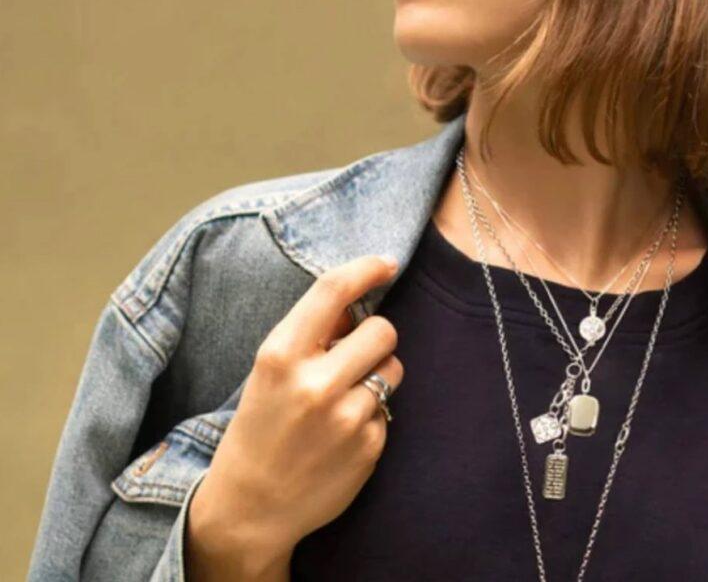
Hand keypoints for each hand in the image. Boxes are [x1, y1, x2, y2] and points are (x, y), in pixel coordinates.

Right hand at [185, 254, 402, 580]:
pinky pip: (389, 411)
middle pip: (382, 330)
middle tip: (357, 354)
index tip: (386, 263)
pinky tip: (342, 436)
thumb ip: (310, 337)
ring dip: (378, 375)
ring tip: (346, 399)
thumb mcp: (268, 373)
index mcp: (280, 355)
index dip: (366, 269)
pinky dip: (372, 416)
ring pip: (393, 369)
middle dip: (375, 336)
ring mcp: (346, 418)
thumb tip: (356, 306)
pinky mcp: (369, 447)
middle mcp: (316, 383)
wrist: (251, 508)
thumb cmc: (258, 431)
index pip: (333, 291)